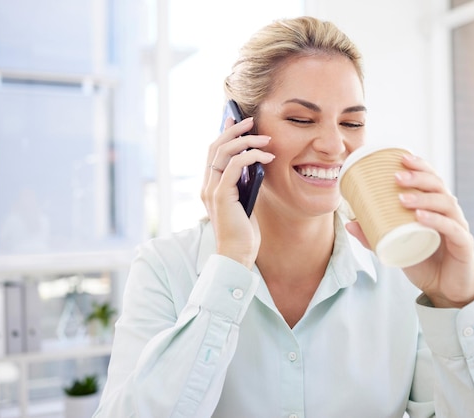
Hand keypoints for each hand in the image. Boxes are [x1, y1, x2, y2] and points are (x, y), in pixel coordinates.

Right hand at [200, 116, 274, 267]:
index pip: (213, 152)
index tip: (234, 119)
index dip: (224, 133)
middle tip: (251, 120)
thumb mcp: (244, 201)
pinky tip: (267, 156)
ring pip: (223, 152)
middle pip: (215, 147)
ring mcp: (211, 190)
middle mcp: (206, 185)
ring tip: (265, 137)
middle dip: (233, 130)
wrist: (238, 254)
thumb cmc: (243, 232)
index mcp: (210, 185)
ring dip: (246, 140)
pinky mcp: (221, 195)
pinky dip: (250, 156)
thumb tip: (254, 162)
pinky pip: (233, 166)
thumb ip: (243, 183)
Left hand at [345, 153, 473, 307]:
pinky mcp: (464, 244)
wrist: (444, 291)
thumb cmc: (423, 263)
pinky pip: (451, 228)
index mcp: (436, 207)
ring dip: (424, 198)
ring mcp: (459, 227)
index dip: (420, 166)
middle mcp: (450, 212)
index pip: (431, 179)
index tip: (400, 157)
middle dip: (418, 177)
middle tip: (396, 177)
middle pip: (439, 186)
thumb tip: (349, 222)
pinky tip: (420, 217)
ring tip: (402, 198)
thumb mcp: (395, 247)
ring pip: (446, 204)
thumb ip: (374, 236)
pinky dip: (436, 220)